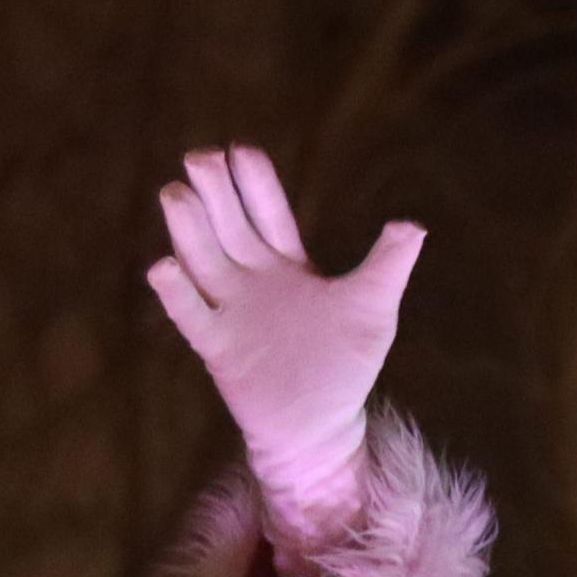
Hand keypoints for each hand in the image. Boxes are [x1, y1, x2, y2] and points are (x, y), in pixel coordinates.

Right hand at [145, 143, 424, 563]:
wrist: (320, 426)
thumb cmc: (345, 366)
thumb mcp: (374, 308)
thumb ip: (388, 265)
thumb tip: (412, 225)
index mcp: (288, 265)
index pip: (268, 214)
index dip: (254, 184)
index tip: (240, 149)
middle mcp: (252, 280)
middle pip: (228, 227)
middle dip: (215, 193)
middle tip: (199, 156)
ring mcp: (231, 311)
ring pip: (202, 260)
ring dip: (188, 228)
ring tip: (175, 193)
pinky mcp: (217, 346)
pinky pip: (190, 315)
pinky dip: (176, 292)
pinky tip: (163, 265)